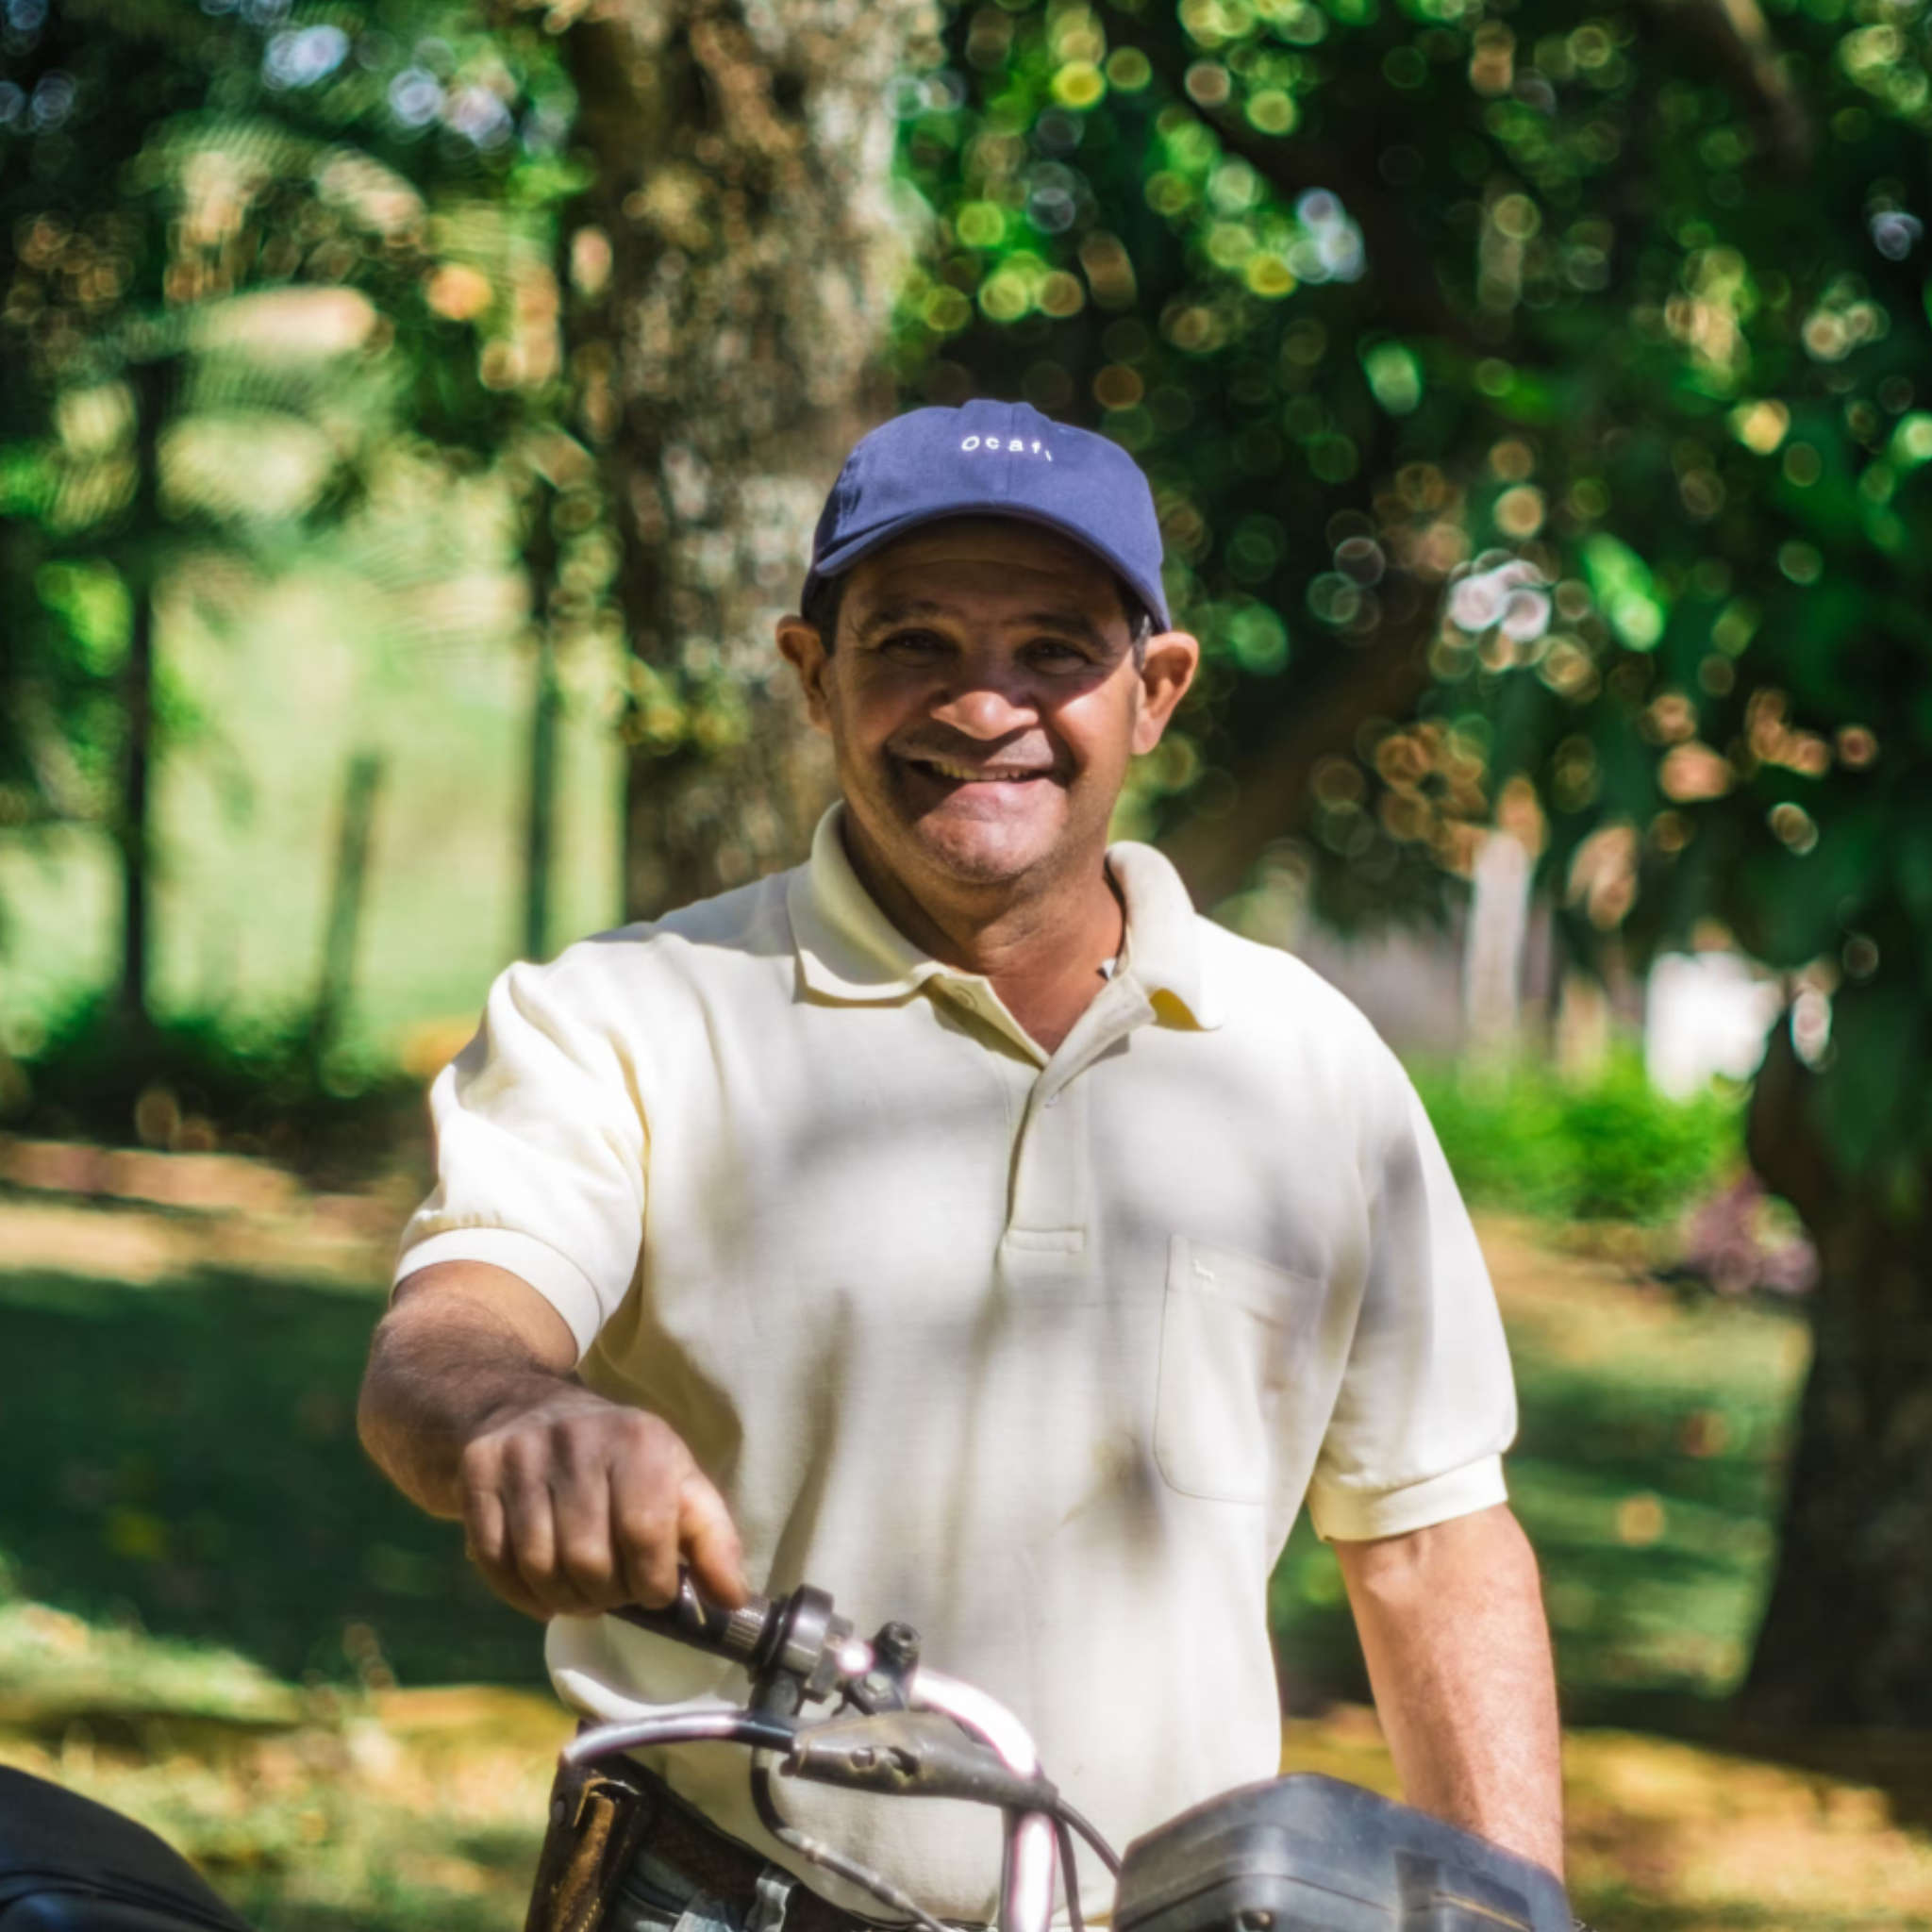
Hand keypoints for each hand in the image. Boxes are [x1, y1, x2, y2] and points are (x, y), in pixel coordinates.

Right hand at [457, 1386, 747, 1619]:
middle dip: (606, 1595)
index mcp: (639, 1439)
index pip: (645, 1534)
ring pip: (538, 1566)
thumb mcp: (677, 1481)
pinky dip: (519, 1593)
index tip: (654, 1589)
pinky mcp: (478, 1470)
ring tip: (579, 1589)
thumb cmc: (619, 1460)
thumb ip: (713, 1540)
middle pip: (588, 1560)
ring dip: (562, 1599)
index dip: (651, 1582)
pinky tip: (540, 1587)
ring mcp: (522, 1453)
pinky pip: (492, 1560)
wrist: (529, 1407)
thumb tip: (733, 1600)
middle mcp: (578, 1438)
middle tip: (612, 1590)